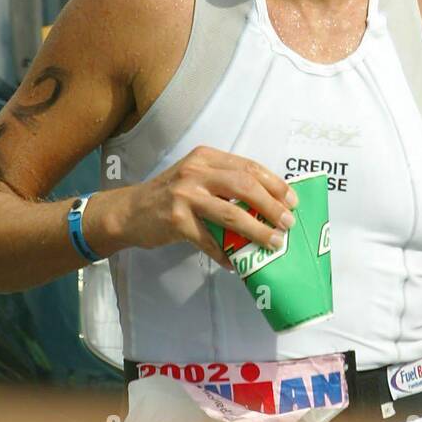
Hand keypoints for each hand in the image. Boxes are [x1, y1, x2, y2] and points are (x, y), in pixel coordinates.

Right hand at [101, 145, 298, 270]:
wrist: (130, 211)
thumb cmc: (170, 194)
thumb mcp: (196, 177)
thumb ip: (224, 183)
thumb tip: (266, 204)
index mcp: (206, 157)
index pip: (248, 167)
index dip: (274, 183)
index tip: (292, 200)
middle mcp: (196, 172)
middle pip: (244, 186)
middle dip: (271, 206)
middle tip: (288, 223)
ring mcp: (185, 195)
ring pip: (231, 214)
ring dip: (257, 231)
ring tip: (274, 243)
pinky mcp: (176, 220)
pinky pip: (209, 241)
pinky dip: (225, 254)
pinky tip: (235, 263)